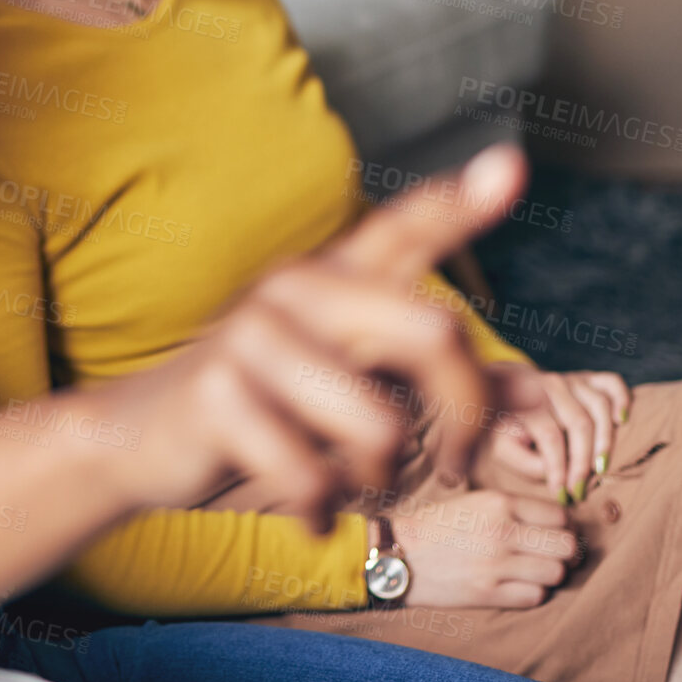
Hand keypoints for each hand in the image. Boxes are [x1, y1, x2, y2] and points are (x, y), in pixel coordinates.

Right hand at [95, 145, 530, 532]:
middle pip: (435, 332)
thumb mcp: (357, 389)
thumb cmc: (268, 410)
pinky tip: (307, 514)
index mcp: (334, 279)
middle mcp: (297, 290)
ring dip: (382, 480)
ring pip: (381, 424)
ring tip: (357, 485)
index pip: (404, 229)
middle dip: (465, 417)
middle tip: (453, 462)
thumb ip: (439, 383)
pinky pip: (311, 475)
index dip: (460, 201)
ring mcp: (252, 336)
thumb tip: (539, 391)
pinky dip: (321, 513)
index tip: (510, 166)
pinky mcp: (217, 394)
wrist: (142, 436)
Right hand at [385, 488, 578, 608]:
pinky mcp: (488, 593)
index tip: (554, 534)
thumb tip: (555, 523)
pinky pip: (536, 597)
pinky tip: (517, 586)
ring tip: (535, 572)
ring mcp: (496, 564)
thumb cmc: (435, 526)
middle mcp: (502, 531)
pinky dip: (532, 593)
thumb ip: (512, 508)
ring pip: (556, 573)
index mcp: (499, 502)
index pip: (561, 515)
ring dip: (550, 575)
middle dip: (566, 553)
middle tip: (554, 557)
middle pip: (567, 546)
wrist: (397, 553)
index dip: (563, 527)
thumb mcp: (473, 501)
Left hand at [483, 364, 631, 502]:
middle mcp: (551, 386)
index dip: (558, 468)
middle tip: (580, 489)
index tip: (561, 493)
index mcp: (525, 400)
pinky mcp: (588, 378)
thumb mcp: (502, 447)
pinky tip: (621, 421)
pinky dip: (622, 399)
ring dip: (605, 439)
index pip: (550, 436)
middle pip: (578, 423)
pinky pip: (612, 382)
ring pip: (599, 405)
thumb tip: (556, 474)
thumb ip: (525, 462)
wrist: (503, 392)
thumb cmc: (507, 427)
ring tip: (601, 468)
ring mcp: (571, 380)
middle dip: (582, 461)